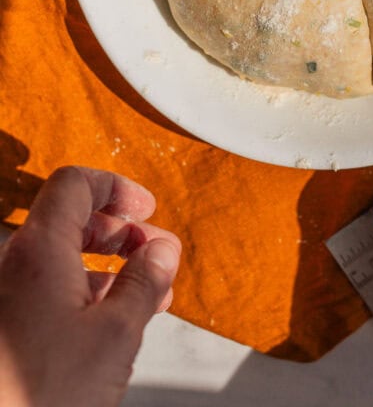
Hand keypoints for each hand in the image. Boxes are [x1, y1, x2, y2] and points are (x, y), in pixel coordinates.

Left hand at [0, 165, 180, 406]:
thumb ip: (144, 283)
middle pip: (67, 219)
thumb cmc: (46, 399)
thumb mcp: (117, 334)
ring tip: (144, 290)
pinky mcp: (6, 330)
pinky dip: (81, 290)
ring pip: (57, 258)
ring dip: (104, 264)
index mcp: (38, 252)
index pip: (74, 184)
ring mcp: (4, 299)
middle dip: (118, 230)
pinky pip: (43, 290)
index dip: (116, 188)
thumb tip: (160, 252)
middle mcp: (12, 267)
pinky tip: (111, 319)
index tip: (146, 208)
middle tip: (153, 251)